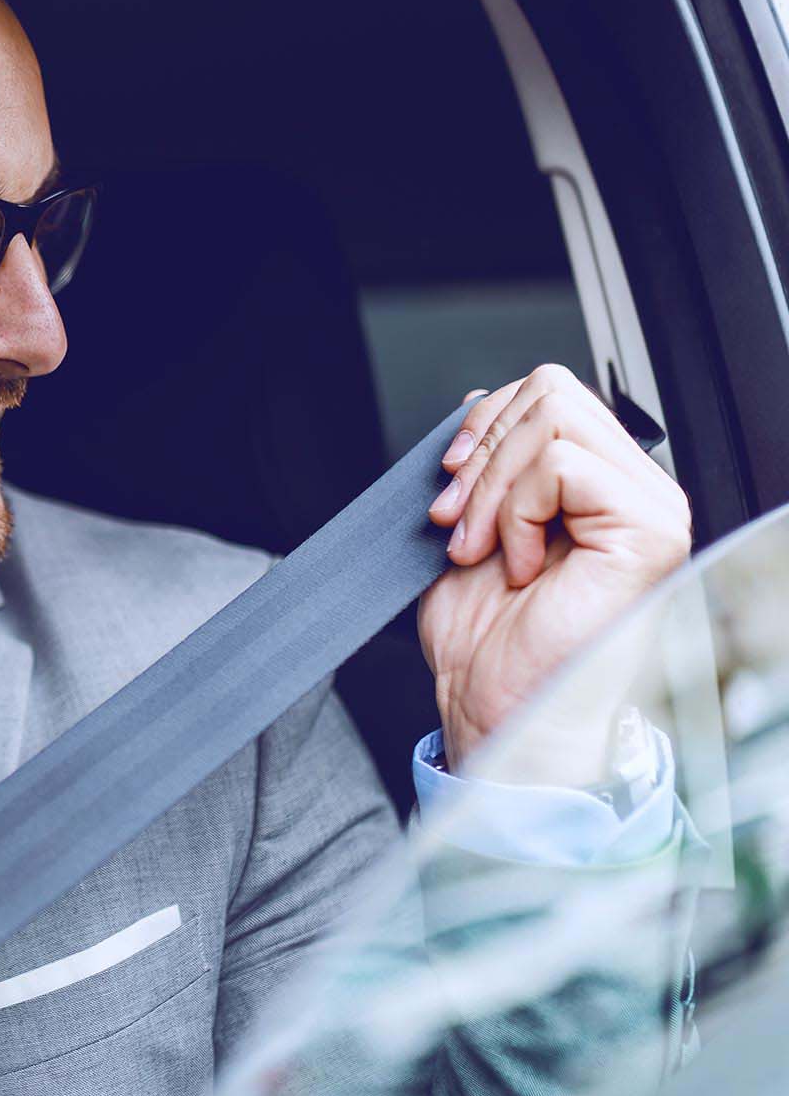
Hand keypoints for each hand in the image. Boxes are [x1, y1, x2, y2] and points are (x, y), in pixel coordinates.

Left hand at [420, 363, 688, 773]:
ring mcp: (650, 509)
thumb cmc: (485, 638)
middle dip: (481, 453)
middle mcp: (634, 490)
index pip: (547, 394)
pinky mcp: (649, 531)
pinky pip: (563, 466)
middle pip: (550, 392)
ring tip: (482, 549)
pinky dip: (517, 512)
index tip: (446, 487)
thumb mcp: (470, 527)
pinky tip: (517, 565)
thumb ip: (487, 464)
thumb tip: (481, 403)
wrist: (492, 703)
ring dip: (492, 489)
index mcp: (599, 484)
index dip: (481, 426)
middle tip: (456, 523)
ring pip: (554, 420)